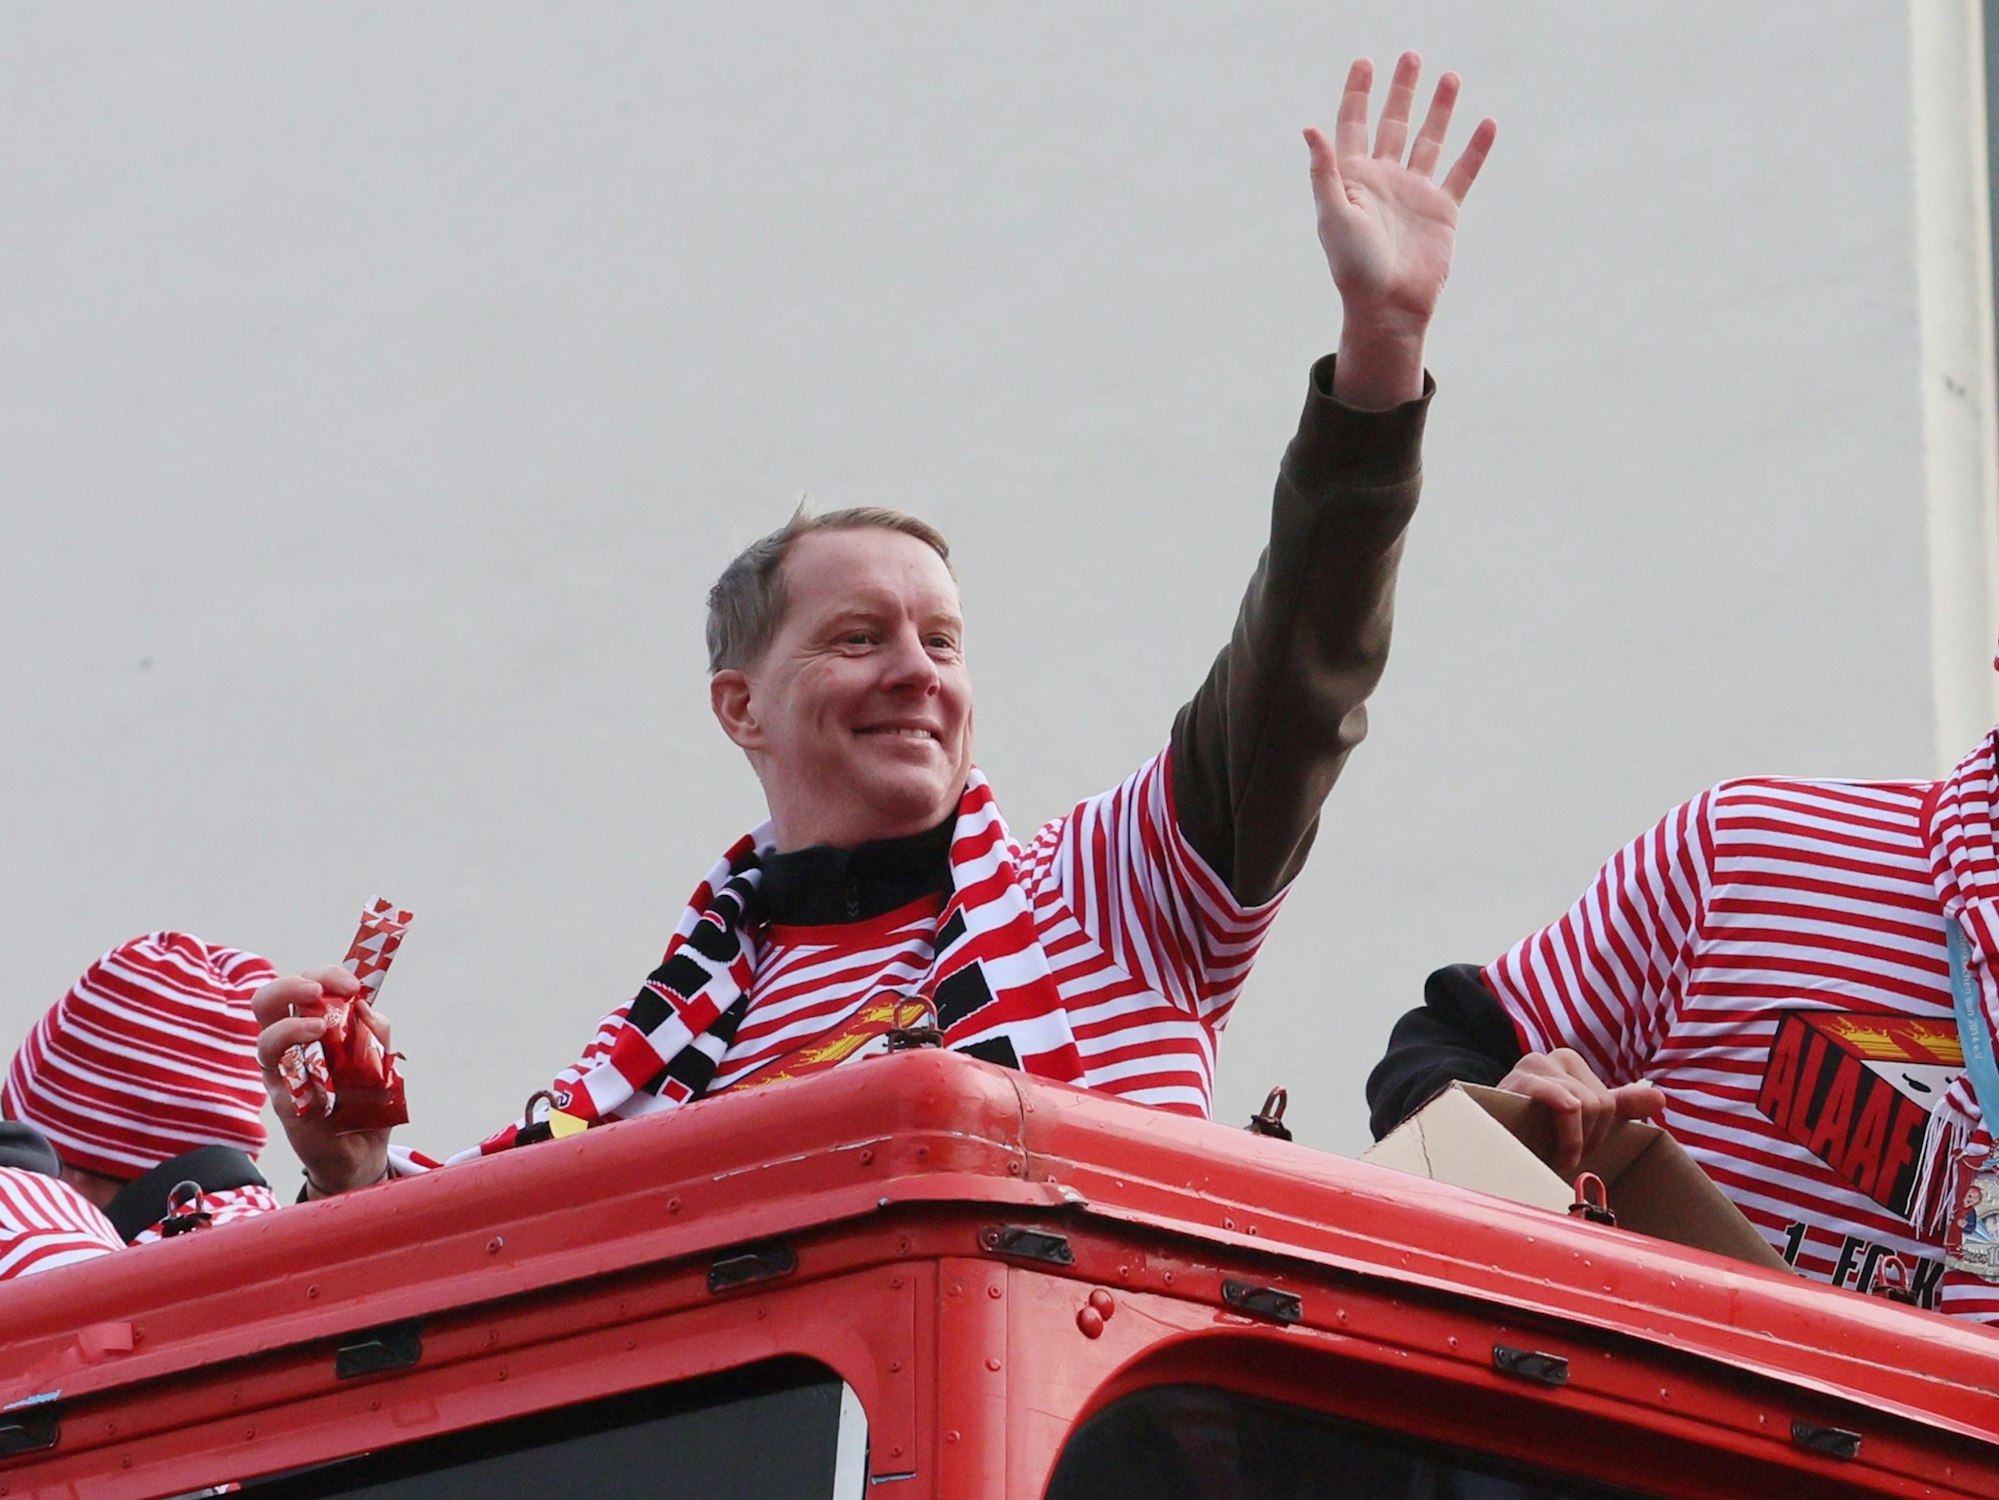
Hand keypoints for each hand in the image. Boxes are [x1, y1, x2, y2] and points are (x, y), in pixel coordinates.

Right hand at [252, 967, 392, 1195]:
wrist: (364, 1150)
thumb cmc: (367, 1098)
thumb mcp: (381, 1059)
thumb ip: (375, 1032)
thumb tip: (365, 1008)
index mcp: (312, 1026)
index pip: (306, 987)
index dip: (325, 976)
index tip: (353, 984)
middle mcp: (290, 1046)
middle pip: (267, 1004)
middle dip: (289, 987)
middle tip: (317, 992)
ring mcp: (283, 1075)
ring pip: (265, 1042)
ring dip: (291, 1028)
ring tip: (320, 1029)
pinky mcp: (285, 1104)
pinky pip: (281, 1084)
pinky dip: (303, 1075)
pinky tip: (324, 1081)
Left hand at [1306, 52, 1496, 406]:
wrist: (1388, 307)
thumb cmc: (1353, 267)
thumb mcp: (1333, 215)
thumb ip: (1323, 170)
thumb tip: (1309, 127)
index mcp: (1353, 178)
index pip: (1354, 124)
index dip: (1358, 93)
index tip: (1365, 62)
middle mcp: (1384, 180)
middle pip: (1393, 123)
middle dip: (1401, 90)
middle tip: (1410, 56)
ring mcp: (1415, 193)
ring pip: (1429, 140)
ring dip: (1439, 109)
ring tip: (1449, 76)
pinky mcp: (1442, 211)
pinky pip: (1462, 173)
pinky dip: (1475, 149)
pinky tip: (1486, 123)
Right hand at [1495, 1049, 1665, 1177]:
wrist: (1488, 1145)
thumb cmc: (1531, 1132)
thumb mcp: (1582, 1119)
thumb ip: (1619, 1105)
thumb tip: (1660, 1097)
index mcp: (1569, 1062)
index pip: (1610, 1101)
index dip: (1599, 1134)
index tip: (1578, 1150)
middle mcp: (1553, 1057)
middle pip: (1601, 1103)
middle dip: (1588, 1139)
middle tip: (1565, 1156)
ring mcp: (1535, 1065)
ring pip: (1586, 1106)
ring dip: (1574, 1143)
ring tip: (1556, 1156)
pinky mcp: (1521, 1080)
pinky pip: (1567, 1104)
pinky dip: (1569, 1135)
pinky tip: (1554, 1153)